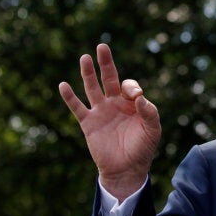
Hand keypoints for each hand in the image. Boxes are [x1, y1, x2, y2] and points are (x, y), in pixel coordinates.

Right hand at [59, 43, 161, 200]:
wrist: (127, 170)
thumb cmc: (143, 148)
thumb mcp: (152, 129)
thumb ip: (149, 112)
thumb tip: (139, 96)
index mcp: (132, 103)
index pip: (129, 86)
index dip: (131, 87)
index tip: (136, 96)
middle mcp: (115, 104)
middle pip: (109, 78)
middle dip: (106, 63)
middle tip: (102, 46)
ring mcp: (101, 112)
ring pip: (92, 88)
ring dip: (88, 73)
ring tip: (85, 57)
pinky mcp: (88, 123)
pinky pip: (77, 108)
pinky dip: (70, 97)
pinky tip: (63, 85)